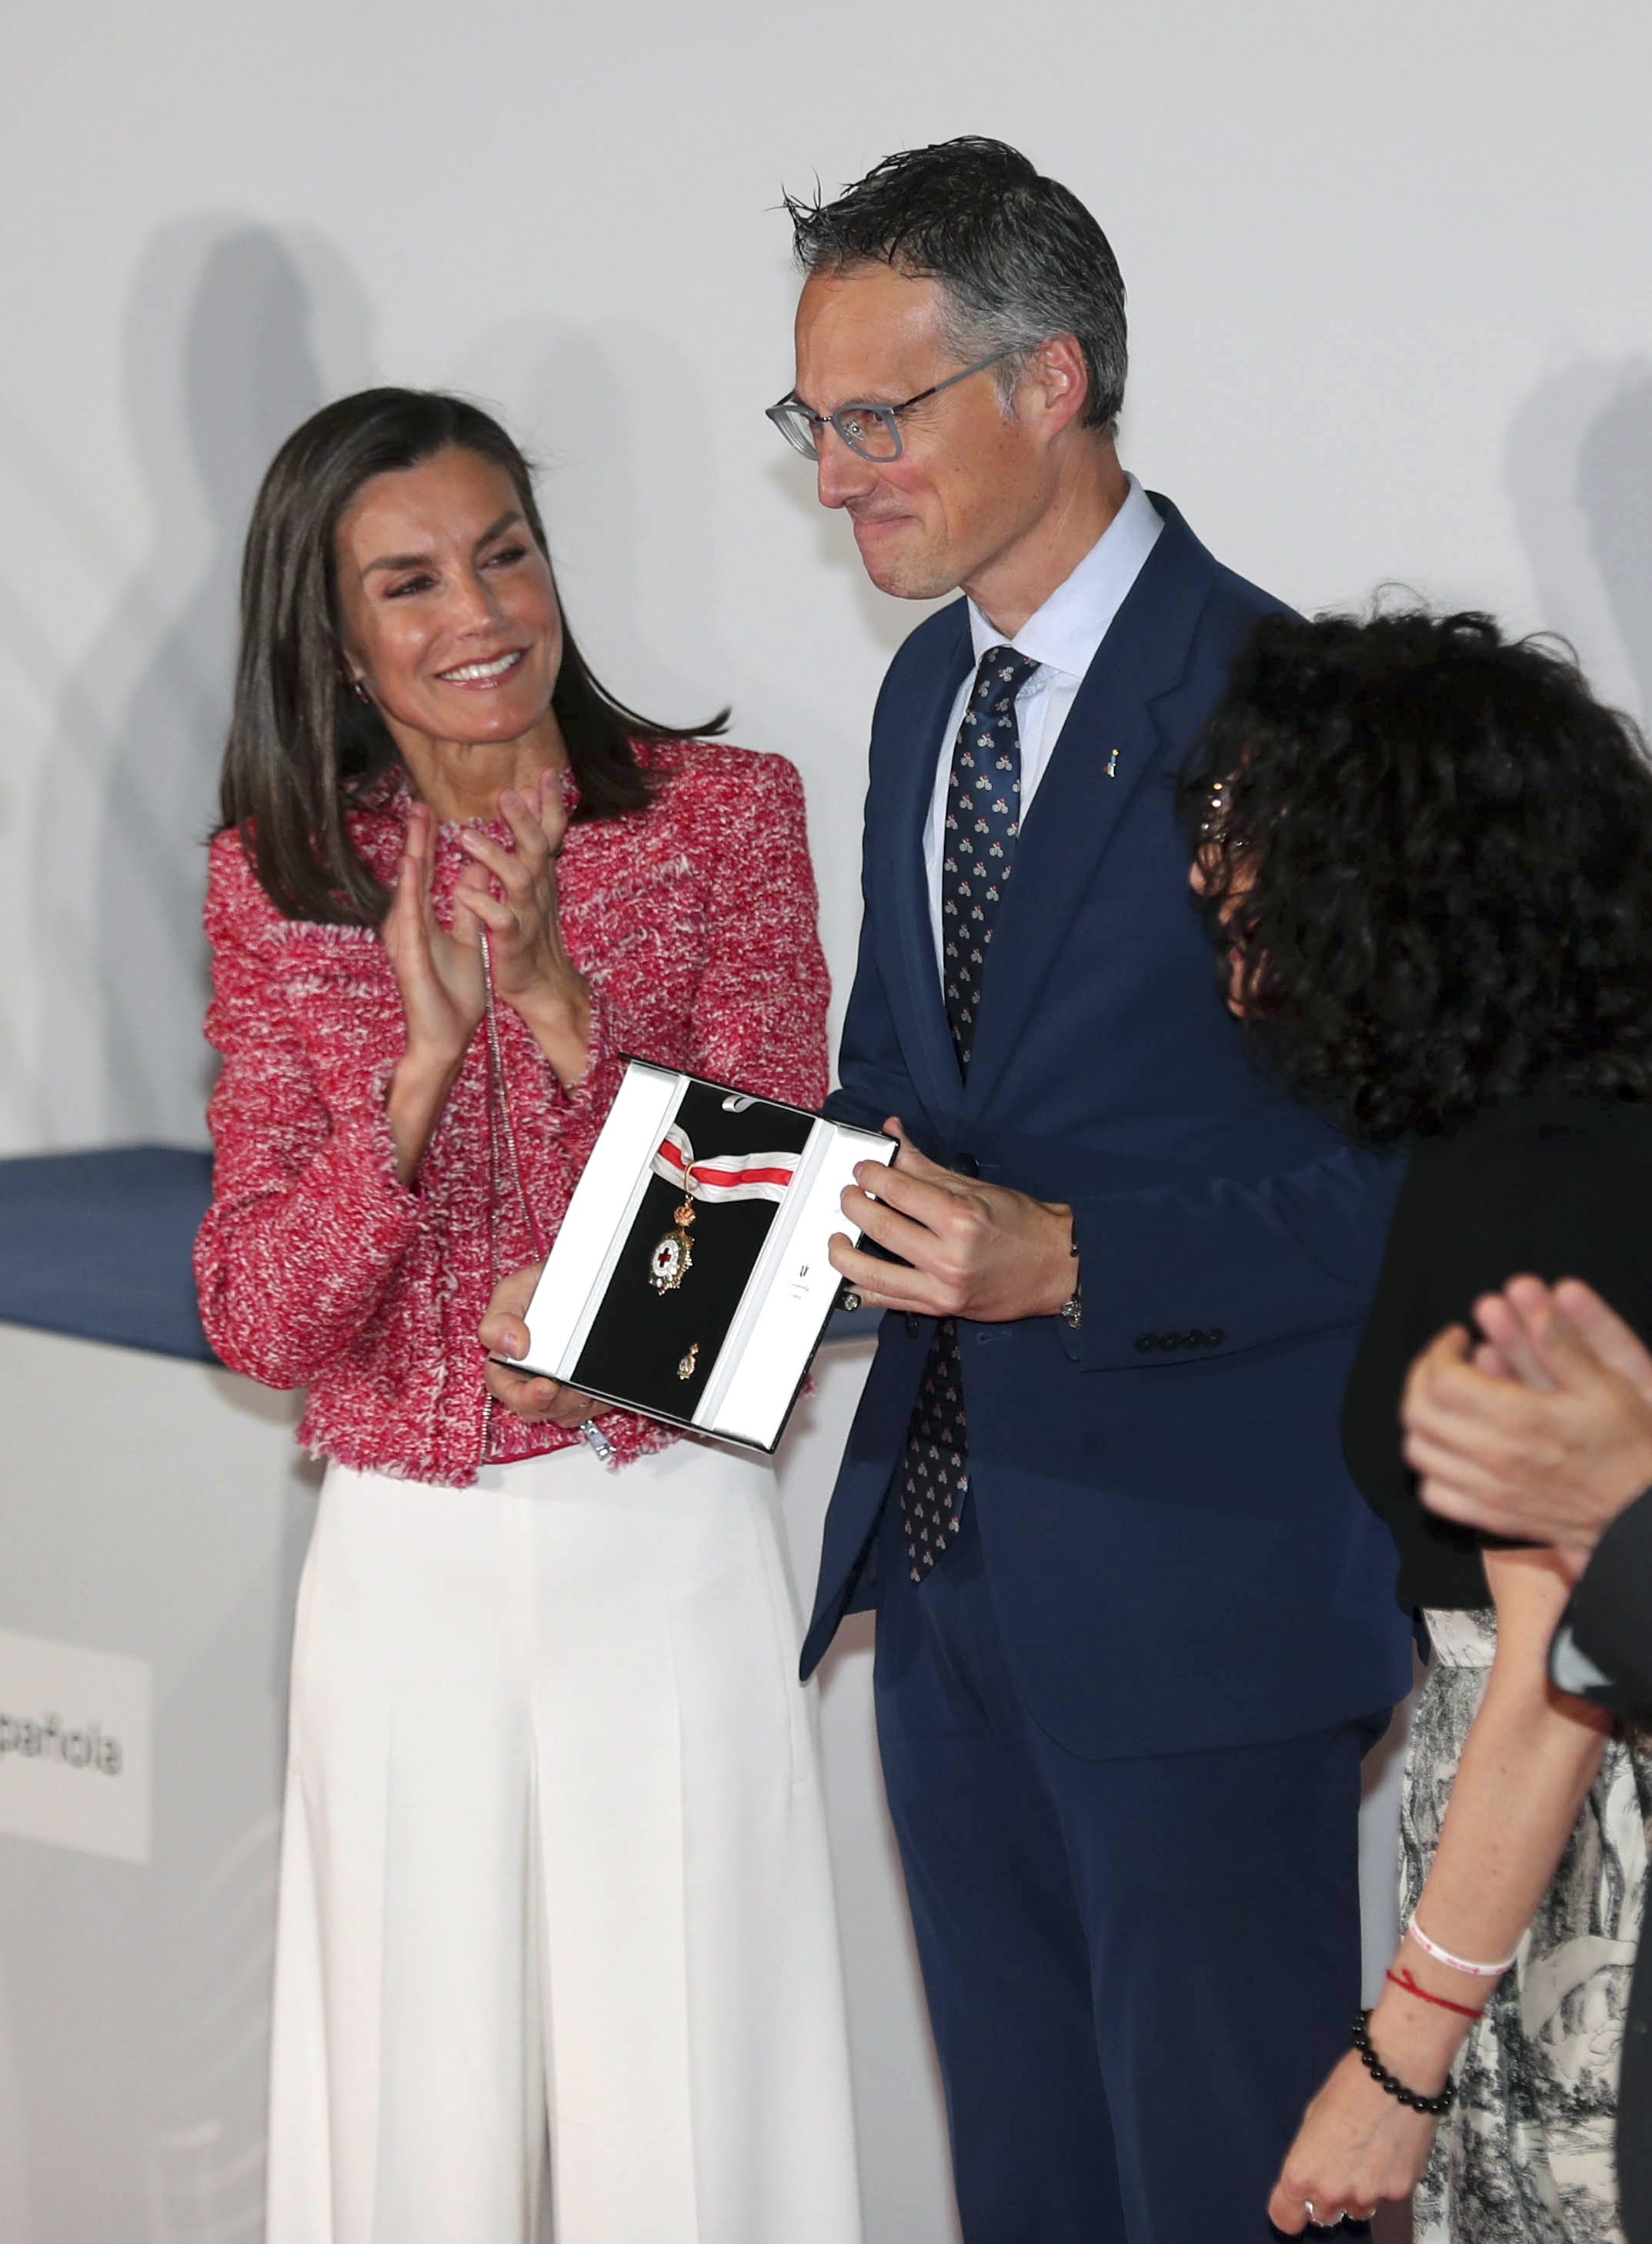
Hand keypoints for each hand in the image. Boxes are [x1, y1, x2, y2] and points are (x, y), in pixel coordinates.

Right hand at [383, 799, 485, 1066]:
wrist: (445, 1038)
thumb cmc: (454, 995)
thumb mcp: (469, 940)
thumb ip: (468, 906)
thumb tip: (476, 869)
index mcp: (423, 920)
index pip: (428, 874)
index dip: (430, 842)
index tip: (433, 810)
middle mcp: (409, 924)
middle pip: (414, 874)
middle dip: (417, 837)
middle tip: (419, 801)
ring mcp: (405, 938)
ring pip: (408, 888)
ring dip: (411, 853)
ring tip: (416, 820)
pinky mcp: (408, 955)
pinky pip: (410, 917)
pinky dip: (410, 889)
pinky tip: (413, 864)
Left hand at [456, 771, 590, 1077]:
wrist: (543, 986)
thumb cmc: (533, 934)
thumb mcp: (535, 889)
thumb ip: (530, 853)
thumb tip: (529, 809)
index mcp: (541, 877)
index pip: (551, 833)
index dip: (550, 804)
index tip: (545, 772)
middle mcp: (538, 891)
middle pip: (538, 848)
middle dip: (524, 820)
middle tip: (508, 793)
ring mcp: (527, 916)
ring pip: (517, 880)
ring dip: (493, 856)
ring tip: (466, 837)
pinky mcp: (513, 943)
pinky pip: (501, 921)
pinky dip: (483, 904)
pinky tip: (464, 890)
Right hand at [478, 1259, 610, 1428]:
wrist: (583, 1278)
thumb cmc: (543, 1286)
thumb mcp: (514, 1290)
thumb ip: (501, 1318)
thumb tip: (513, 1347)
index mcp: (504, 1360)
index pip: (504, 1389)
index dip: (524, 1397)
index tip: (546, 1386)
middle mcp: (529, 1378)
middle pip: (536, 1409)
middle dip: (555, 1403)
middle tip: (571, 1388)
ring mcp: (558, 1388)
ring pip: (564, 1413)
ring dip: (576, 1402)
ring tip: (588, 1382)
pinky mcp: (585, 1392)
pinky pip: (590, 1409)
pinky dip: (596, 1399)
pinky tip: (599, 1382)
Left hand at [827, 1120, 1074, 1321]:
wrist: (1057, 1268)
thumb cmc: (1024, 1227)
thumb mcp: (975, 1187)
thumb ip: (926, 1166)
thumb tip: (894, 1138)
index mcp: (961, 1219)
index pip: (899, 1191)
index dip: (871, 1175)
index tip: (863, 1169)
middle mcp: (949, 1256)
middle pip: (881, 1228)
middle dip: (854, 1206)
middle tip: (849, 1195)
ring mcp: (942, 1287)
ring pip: (873, 1273)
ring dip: (843, 1254)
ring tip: (837, 1238)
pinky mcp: (939, 1308)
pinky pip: (888, 1301)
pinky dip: (861, 1289)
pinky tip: (849, 1276)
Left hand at [1269, 2050, 1435, 2231]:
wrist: (1396, 2076)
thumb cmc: (1350, 2086)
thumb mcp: (1312, 2117)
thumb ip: (1309, 2156)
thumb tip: (1312, 2173)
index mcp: (1303, 2172)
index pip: (1285, 2217)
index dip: (1289, 2209)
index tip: (1292, 2203)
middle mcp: (1334, 2191)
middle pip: (1323, 2215)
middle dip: (1327, 2196)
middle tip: (1337, 2165)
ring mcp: (1368, 2195)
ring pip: (1358, 2209)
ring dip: (1357, 2192)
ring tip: (1366, 2155)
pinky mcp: (1399, 2192)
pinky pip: (1386, 2196)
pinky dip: (1385, 2180)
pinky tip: (1388, 2150)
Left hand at [1403, 1277, 1651, 1554]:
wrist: (1643, 1514)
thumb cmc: (1630, 1448)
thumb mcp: (1607, 1387)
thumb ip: (1562, 1346)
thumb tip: (1532, 1302)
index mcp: (1519, 1419)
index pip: (1441, 1378)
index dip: (1440, 1350)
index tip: (1458, 1337)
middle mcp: (1494, 1458)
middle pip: (1418, 1413)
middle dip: (1422, 1377)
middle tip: (1443, 1361)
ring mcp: (1488, 1493)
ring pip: (1418, 1453)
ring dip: (1422, 1420)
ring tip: (1444, 1400)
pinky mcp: (1492, 1518)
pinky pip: (1434, 1494)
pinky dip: (1431, 1468)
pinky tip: (1452, 1448)